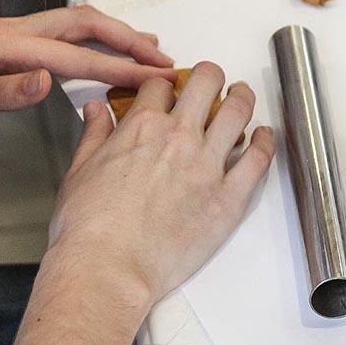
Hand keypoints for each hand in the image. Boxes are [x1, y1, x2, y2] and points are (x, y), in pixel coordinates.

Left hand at [0, 5, 174, 116]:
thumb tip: (46, 83)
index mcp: (11, 46)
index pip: (78, 58)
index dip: (119, 68)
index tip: (152, 78)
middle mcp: (20, 30)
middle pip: (89, 24)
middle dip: (130, 40)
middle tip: (162, 59)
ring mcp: (19, 30)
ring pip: (81, 22)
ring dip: (117, 33)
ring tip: (148, 47)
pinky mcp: (15, 36)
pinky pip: (67, 30)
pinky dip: (96, 35)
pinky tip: (103, 49)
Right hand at [51, 61, 275, 306]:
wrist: (108, 268)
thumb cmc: (88, 228)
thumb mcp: (79, 171)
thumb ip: (94, 135)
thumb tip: (96, 110)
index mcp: (142, 127)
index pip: (160, 85)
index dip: (164, 85)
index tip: (168, 92)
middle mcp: (179, 138)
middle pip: (206, 83)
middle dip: (210, 76)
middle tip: (212, 82)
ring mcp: (207, 165)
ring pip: (238, 111)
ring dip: (242, 97)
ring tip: (242, 97)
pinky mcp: (229, 197)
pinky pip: (259, 159)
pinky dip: (266, 141)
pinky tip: (264, 136)